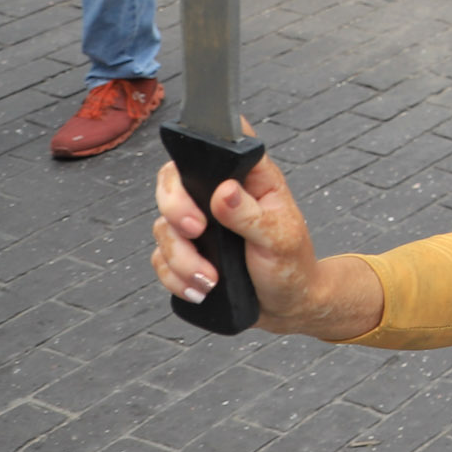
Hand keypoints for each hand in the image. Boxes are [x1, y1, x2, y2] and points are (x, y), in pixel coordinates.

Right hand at [152, 150, 363, 336]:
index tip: (202, 183)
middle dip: (176, 210)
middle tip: (197, 231)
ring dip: (181, 258)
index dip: (198, 147)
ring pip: (164, 227)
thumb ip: (250, 214)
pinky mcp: (186, 251)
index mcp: (249, 179)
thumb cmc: (292, 263)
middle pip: (172, 182)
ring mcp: (199, 223)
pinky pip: (160, 259)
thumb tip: (224, 191)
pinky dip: (176, 278)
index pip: (218, 148)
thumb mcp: (280, 238)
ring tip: (211, 279)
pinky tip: (201, 289)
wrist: (286, 304)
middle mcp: (219, 196)